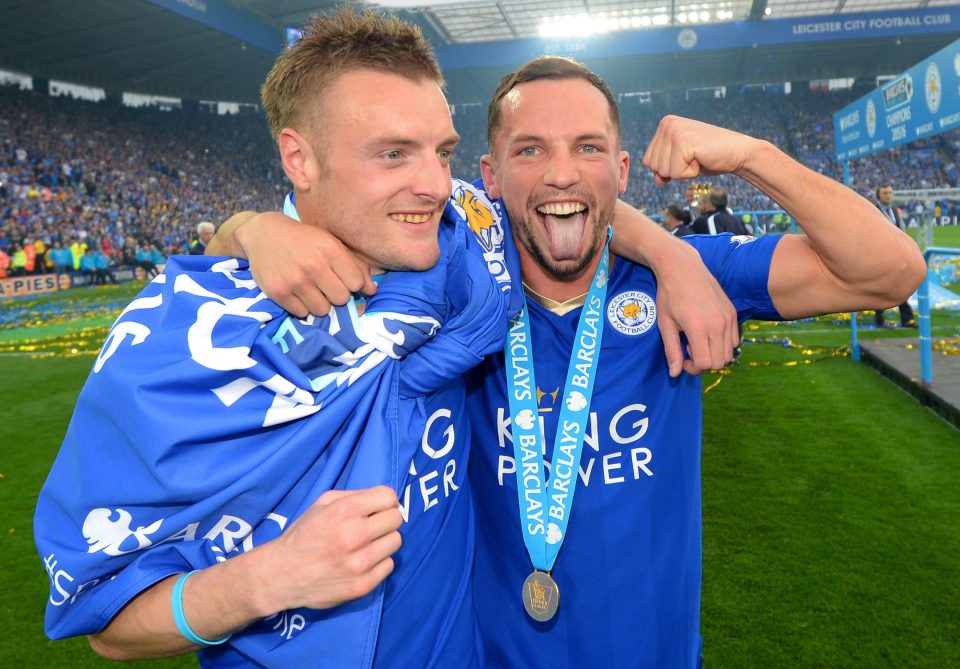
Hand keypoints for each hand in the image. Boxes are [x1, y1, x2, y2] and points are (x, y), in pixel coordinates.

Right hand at [234, 212, 375, 316]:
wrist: (263, 233)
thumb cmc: (304, 239)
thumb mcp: (331, 243)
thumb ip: (355, 266)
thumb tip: (372, 291)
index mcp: (330, 249)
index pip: (356, 283)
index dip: (351, 283)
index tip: (341, 278)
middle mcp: (314, 265)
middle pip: (341, 299)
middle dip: (336, 295)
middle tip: (325, 285)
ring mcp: (295, 280)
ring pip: (322, 310)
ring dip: (319, 303)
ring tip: (311, 289)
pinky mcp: (278, 292)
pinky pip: (301, 313)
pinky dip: (301, 306)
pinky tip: (296, 292)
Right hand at [261, 486, 402, 611]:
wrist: (282, 574)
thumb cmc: (304, 535)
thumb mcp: (322, 504)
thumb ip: (354, 496)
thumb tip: (386, 499)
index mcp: (344, 511)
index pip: (389, 497)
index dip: (384, 501)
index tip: (377, 508)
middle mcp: (355, 535)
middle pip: (396, 519)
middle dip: (386, 520)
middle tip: (372, 527)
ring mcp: (360, 563)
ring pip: (396, 542)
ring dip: (384, 541)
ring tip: (366, 545)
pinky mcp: (363, 585)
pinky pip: (389, 565)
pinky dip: (379, 562)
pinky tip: (362, 562)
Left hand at [642, 115, 756, 185]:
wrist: (738, 152)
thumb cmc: (710, 157)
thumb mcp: (681, 163)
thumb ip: (664, 170)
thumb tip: (657, 180)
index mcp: (664, 125)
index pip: (648, 161)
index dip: (668, 167)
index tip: (688, 156)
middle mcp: (666, 124)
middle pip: (653, 166)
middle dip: (675, 169)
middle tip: (695, 157)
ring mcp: (674, 131)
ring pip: (663, 171)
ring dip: (683, 171)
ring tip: (698, 157)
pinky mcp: (682, 141)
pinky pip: (676, 173)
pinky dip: (690, 173)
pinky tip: (701, 159)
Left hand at [655, 245, 738, 376]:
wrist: (682, 268)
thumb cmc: (669, 295)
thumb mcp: (665, 324)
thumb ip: (672, 350)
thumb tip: (675, 374)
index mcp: (699, 328)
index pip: (706, 364)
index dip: (693, 368)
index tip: (683, 359)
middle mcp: (718, 324)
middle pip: (720, 362)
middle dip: (704, 363)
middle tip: (689, 350)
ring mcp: (728, 318)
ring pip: (729, 352)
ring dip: (714, 354)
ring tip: (698, 341)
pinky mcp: (733, 312)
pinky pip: (735, 339)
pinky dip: (723, 344)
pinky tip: (708, 333)